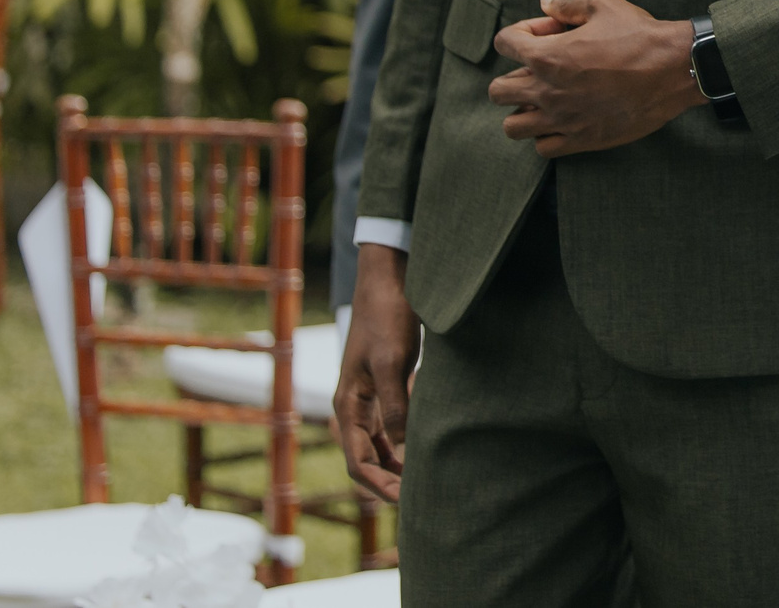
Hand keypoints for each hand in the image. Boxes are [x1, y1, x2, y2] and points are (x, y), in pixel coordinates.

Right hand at [333, 244, 418, 502]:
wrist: (389, 278)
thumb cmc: (386, 316)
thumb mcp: (391, 360)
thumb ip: (395, 405)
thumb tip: (401, 449)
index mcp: (348, 405)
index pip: (359, 462)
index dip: (381, 486)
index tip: (407, 501)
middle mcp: (357, 406)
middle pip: (370, 459)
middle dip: (392, 482)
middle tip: (424, 500)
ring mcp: (372, 396)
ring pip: (383, 444)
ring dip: (401, 464)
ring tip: (429, 481)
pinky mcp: (390, 384)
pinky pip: (395, 425)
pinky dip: (409, 441)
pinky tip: (430, 447)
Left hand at [490, 0, 704, 156]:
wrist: (675, 70)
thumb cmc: (640, 35)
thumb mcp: (605, 6)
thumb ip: (568, 4)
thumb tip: (545, 1)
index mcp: (547, 56)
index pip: (504, 43)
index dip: (521, 33)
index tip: (547, 33)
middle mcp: (547, 91)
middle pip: (498, 91)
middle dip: (514, 75)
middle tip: (542, 70)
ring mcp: (562, 119)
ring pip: (512, 126)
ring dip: (523, 111)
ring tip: (545, 101)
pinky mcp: (581, 140)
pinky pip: (542, 147)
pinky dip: (546, 135)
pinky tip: (564, 120)